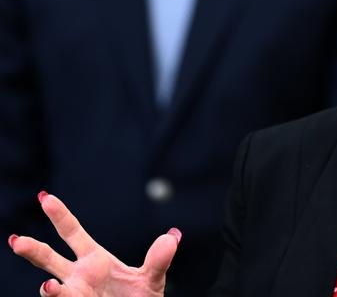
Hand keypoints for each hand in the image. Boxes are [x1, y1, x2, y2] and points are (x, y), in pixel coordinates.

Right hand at [8, 192, 178, 296]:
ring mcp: (76, 296)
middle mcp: (79, 277)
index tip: (46, 197)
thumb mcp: (152, 279)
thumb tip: (172, 238)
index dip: (60, 216)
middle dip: (34, 251)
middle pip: (51, 260)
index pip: (73, 233)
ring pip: (53, 291)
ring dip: (48, 291)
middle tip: (17, 242)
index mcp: (94, 260)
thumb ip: (159, 260)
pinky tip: (57, 293)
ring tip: (48, 286)